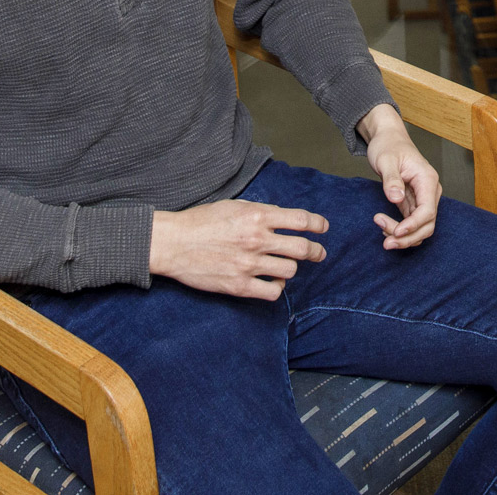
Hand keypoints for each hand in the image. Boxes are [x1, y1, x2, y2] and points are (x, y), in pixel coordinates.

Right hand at [148, 200, 328, 299]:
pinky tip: (272, 282)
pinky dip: (277, 287)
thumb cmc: (200, 221)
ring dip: (291, 268)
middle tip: (318, 253)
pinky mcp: (239, 285)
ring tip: (285, 266)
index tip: (323, 228)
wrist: (173, 243)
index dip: (317, 224)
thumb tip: (282, 218)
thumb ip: (260, 211)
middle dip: (316, 251)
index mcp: (256, 215)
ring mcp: (249, 264)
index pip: (300, 219)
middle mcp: (257, 239)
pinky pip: (273, 291)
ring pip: (290, 270)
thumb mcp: (233, 206)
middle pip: (302, 248)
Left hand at [359, 104, 441, 248]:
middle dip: (408, 237)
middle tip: (386, 242)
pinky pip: (412, 224)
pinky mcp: (413, 203)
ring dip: (404, 237)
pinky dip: (400, 231)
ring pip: (421, 228)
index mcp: (427, 180)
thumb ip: (391, 179)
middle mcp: (430, 191)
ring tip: (382, 232)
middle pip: (427, 224)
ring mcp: (423, 199)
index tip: (396, 232)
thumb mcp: (386, 159)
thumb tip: (396, 198)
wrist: (388, 139)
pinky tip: (384, 227)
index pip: (428, 210)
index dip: (413, 225)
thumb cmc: (388, 146)